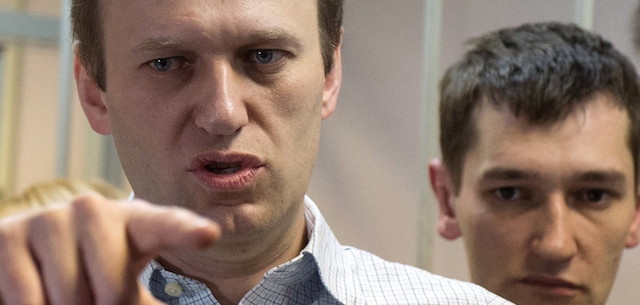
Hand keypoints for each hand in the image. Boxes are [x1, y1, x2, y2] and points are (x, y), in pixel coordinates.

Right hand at [0, 193, 219, 304]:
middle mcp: (94, 210)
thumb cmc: (91, 272)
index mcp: (135, 221)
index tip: (208, 235)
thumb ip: (143, 302)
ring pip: (69, 298)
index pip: (166, 225)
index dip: (186, 230)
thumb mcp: (122, 284)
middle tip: (97, 301)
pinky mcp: (8, 235)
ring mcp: (50, 218)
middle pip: (113, 288)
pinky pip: (28, 298)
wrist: (28, 259)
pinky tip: (36, 297)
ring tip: (67, 297)